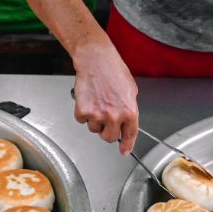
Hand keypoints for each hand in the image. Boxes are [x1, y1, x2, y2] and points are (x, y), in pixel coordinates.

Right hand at [72, 40, 139, 154]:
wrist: (96, 61)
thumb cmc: (113, 71)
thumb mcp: (130, 92)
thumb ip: (128, 110)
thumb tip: (126, 124)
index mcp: (130, 111)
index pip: (130, 135)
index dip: (126, 145)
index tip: (124, 151)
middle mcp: (114, 116)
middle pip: (109, 138)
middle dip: (107, 132)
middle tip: (105, 120)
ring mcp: (98, 115)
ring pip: (94, 129)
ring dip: (94, 120)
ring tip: (97, 102)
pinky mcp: (83, 111)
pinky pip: (82, 120)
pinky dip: (83, 113)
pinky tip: (88, 100)